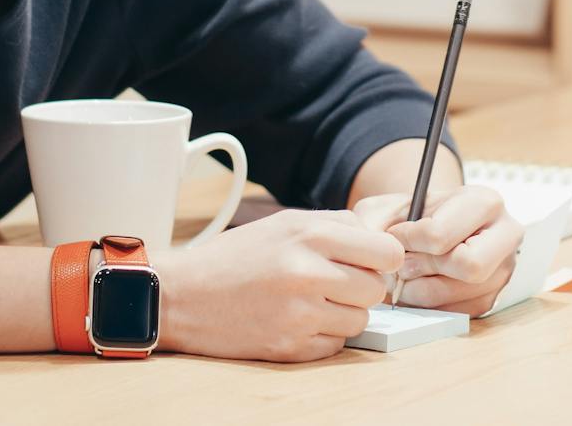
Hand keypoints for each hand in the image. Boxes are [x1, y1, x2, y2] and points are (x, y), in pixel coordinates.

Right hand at [152, 208, 402, 361]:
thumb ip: (336, 226)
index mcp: (310, 235)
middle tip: (335, 281)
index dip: (384, 257)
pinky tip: (297, 320)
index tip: (372, 260)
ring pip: (360, 319)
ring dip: (343, 312)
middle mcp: (309, 273)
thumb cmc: (235, 256)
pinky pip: (335, 345)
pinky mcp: (291, 348)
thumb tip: (382, 241)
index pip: (387, 252)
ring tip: (312, 300)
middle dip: (362, 285)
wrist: (184, 295)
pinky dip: (323, 335)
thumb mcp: (285, 223)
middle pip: (377, 288)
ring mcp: (300, 315)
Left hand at [354, 185, 521, 315]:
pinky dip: (428, 304)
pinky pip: (455, 312)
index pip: (443, 234)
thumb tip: (374, 253)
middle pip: (469, 267)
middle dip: (425, 268)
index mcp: (485, 202)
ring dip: (419, 289)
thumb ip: (373, 221)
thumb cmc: (414, 215)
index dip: (408, 240)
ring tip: (405, 275)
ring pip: (458, 294)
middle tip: (404, 263)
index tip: (395, 236)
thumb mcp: (389, 206)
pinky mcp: (491, 298)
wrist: (433, 226)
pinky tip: (419, 285)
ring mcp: (503, 270)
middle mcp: (505, 235)